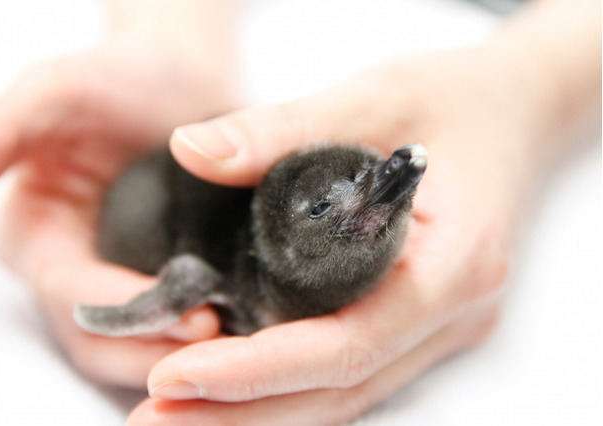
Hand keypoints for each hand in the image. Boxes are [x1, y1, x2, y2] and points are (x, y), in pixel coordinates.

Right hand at [0, 36, 241, 387]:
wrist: (182, 80)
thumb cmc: (119, 78)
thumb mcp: (56, 92)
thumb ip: (1, 130)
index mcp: (36, 234)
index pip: (71, 292)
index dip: (123, 308)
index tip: (190, 311)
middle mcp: (68, 267)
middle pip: (98, 337)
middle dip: (153, 345)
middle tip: (217, 335)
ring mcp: (114, 278)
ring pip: (131, 346)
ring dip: (175, 351)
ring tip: (234, 342)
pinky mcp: (153, 279)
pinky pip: (168, 325)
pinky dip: (194, 335)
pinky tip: (237, 329)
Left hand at [127, 48, 536, 423]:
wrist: (514, 113)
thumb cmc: (454, 101)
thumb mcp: (375, 97)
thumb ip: (285, 128)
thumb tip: (191, 151)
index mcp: (455, 262)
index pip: (351, 342)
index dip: (261, 370)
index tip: (176, 377)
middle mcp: (453, 312)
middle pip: (343, 389)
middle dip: (246, 412)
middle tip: (155, 419)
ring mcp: (440, 325)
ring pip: (347, 393)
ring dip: (261, 413)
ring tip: (177, 418)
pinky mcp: (421, 320)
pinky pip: (353, 371)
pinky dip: (291, 387)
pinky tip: (235, 389)